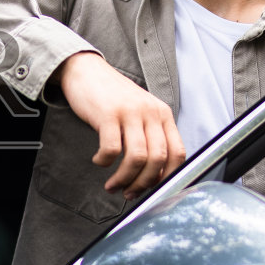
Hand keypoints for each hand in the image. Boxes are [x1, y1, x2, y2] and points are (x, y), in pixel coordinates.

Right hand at [52, 51, 185, 197]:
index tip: (155, 190)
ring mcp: (130, 112)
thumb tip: (154, 174)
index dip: (168, 177)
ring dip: (124, 179)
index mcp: (162, 114)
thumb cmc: (112, 97)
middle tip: (129, 193)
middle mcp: (150, 112)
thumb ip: (150, 136)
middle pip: (158, 159)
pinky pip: (111, 149)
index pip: (178, 152)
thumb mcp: (140, 112)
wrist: (87, 71)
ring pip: (137, 158)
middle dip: (144, 183)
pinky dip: (104, 162)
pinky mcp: (108, 114)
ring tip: (113, 185)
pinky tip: (98, 161)